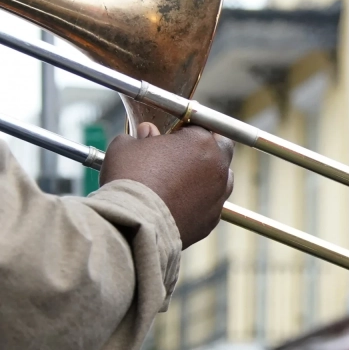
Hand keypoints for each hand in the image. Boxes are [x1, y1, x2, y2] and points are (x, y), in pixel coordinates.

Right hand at [100, 122, 234, 248]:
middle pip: (221, 149)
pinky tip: (182, 202)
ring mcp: (218, 195)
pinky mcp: (212, 220)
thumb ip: (140, 136)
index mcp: (200, 141)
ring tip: (186, 178)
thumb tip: (147, 133)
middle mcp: (217, 166)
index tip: (173, 133)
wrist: (133, 223)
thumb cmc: (129, 179)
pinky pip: (212, 205)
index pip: (201, 125)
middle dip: (206, 147)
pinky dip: (201, 202)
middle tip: (185, 151)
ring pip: (222, 179)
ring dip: (208, 175)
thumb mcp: (126, 146)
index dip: (185, 129)